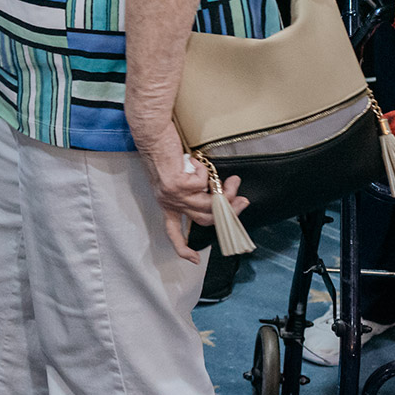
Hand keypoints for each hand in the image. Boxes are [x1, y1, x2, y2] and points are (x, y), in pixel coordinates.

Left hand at [136, 135, 243, 266]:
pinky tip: (199, 161)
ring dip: (226, 193)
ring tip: (233, 180)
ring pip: (209, 204)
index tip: (194, 260)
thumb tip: (221, 193)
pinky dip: (206, 170)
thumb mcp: (176, 174)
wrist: (151, 134)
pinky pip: (204, 182)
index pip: (172, 232)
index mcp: (165, 203)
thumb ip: (192, 188)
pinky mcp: (177, 184)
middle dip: (229, 213)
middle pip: (204, 219)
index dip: (183, 248)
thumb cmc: (163, 150)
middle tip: (242, 201)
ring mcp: (173, 195)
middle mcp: (168, 202)